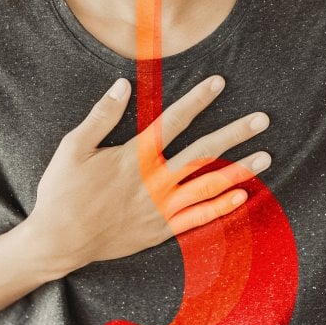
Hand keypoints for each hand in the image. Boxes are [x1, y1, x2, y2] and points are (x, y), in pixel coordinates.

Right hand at [26, 74, 271, 269]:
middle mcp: (154, 182)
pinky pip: (197, 219)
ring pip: (208, 186)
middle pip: (203, 152)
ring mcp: (160, 209)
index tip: (219, 83)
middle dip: (235, 134)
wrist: (59, 241)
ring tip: (266, 157)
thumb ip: (101, 116)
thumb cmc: (62, 192)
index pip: (172, 121)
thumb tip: (122, 86)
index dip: (197, 100)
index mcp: (134, 157)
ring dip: (239, 170)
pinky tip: (240, 197)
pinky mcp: (159, 231)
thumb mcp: (73, 147)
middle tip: (262, 120)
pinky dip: (220, 208)